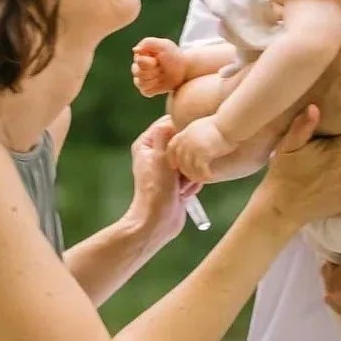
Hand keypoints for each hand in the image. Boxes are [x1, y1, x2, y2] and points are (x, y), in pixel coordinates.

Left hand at [123, 117, 199, 248]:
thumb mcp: (161, 157)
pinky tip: (183, 193)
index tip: (188, 140)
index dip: (182, 130)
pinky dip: (193, 183)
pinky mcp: (177, 181)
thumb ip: (166, 134)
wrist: (158, 222)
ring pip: (191, 158)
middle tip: (180, 172)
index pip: (169, 123)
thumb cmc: (156, 190)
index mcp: (147, 143)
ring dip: (191, 172)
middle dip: (188, 157)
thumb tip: (174, 118)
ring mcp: (168, 168)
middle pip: (183, 141)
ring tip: (180, 185)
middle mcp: (156, 153)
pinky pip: (194, 173)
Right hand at [131, 37, 186, 97]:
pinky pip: (145, 91)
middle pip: (138, 72)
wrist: (183, 69)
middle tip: (162, 67)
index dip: (151, 62)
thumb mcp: (163, 45)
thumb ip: (148, 43)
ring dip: (154, 79)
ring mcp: (142, 78)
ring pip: (140, 82)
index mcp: (140, 55)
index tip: (159, 59)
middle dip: (153, 71)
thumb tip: (135, 50)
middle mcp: (138, 67)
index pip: (139, 62)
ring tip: (162, 75)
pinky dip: (153, 88)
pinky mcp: (147, 89)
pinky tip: (160, 83)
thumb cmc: (173, 55)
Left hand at [168, 119, 233, 184]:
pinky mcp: (202, 154)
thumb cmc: (220, 124)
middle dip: (184, 169)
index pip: (171, 148)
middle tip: (192, 176)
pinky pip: (199, 170)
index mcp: (185, 133)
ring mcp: (193, 148)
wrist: (230, 123)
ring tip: (202, 178)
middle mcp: (186, 141)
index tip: (175, 166)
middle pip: (179, 161)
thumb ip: (192, 134)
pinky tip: (210, 176)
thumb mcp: (201, 126)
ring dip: (194, 174)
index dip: (172, 158)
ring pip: (188, 168)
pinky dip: (204, 174)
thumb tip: (193, 141)